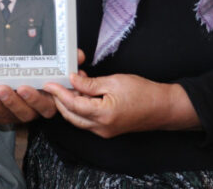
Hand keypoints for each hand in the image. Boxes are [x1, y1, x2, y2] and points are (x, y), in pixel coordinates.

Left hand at [0, 48, 85, 124]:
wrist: (14, 77)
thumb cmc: (37, 72)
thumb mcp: (53, 64)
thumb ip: (67, 59)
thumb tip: (78, 55)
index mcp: (48, 99)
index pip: (50, 103)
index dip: (44, 97)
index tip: (43, 85)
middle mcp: (34, 109)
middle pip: (30, 111)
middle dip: (23, 100)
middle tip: (16, 88)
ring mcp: (17, 112)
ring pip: (12, 112)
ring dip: (5, 102)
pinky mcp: (2, 113)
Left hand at [44, 72, 198, 138]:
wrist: (162, 107)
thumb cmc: (143, 92)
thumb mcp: (114, 81)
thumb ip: (90, 84)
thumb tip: (72, 80)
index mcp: (102, 115)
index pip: (72, 105)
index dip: (59, 93)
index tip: (49, 84)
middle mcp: (101, 128)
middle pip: (71, 116)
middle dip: (60, 101)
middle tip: (55, 84)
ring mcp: (104, 131)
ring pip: (78, 119)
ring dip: (70, 104)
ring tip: (71, 85)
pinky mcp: (107, 130)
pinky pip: (87, 120)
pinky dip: (81, 108)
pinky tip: (83, 93)